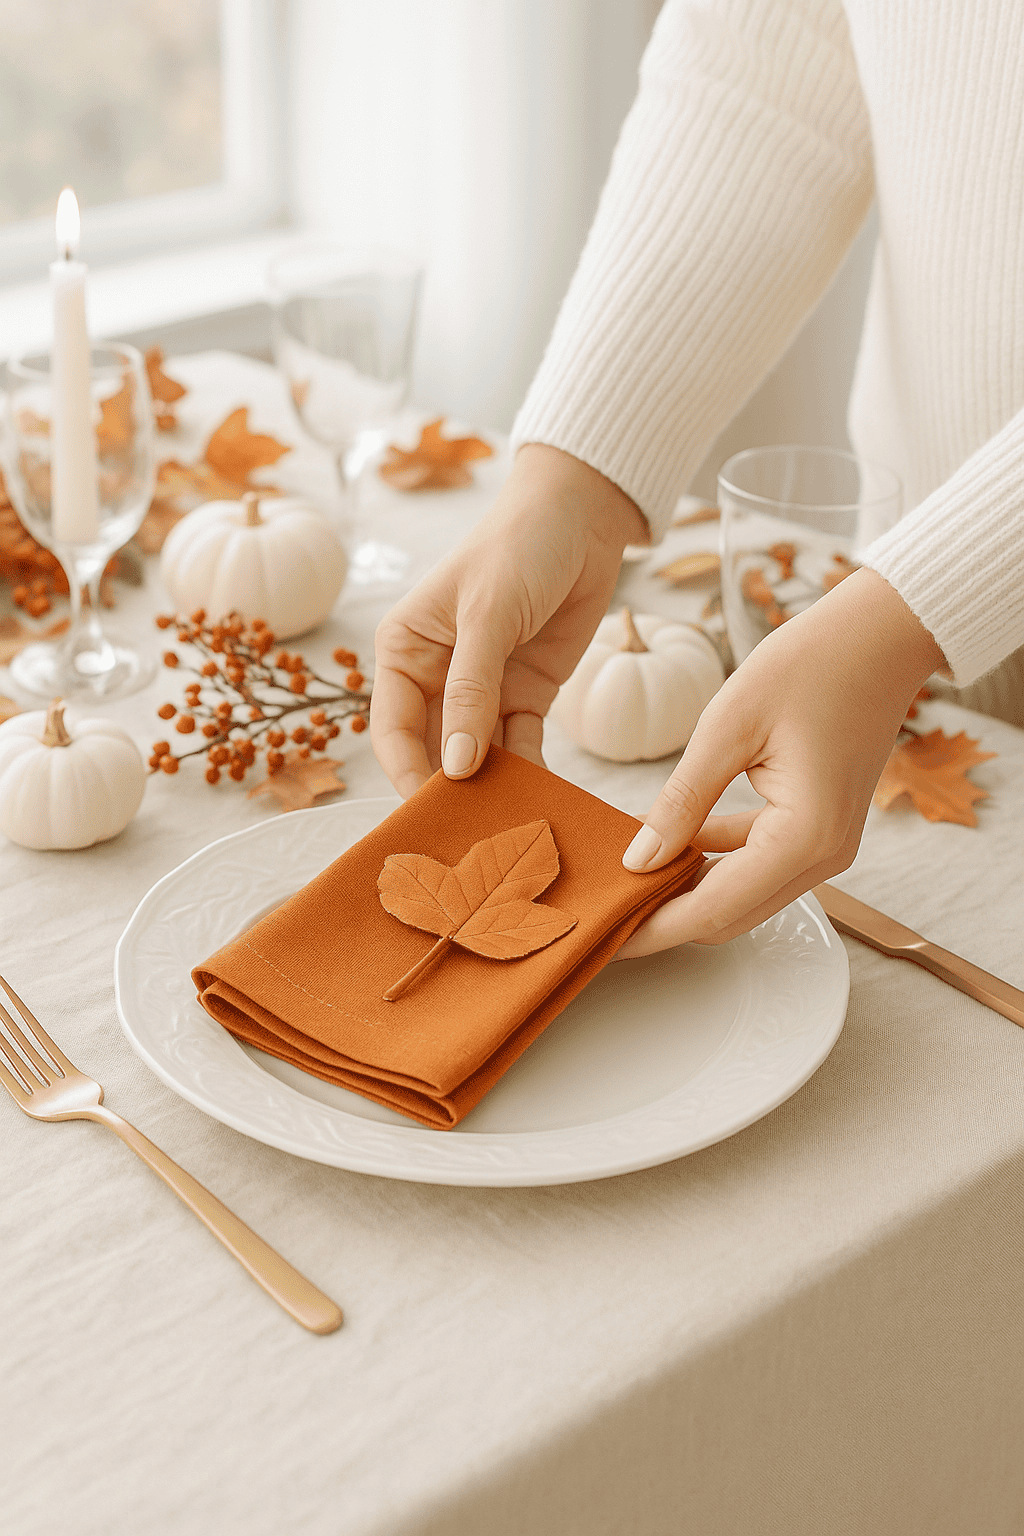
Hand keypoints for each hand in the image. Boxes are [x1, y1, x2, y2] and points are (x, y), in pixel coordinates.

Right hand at [372, 444, 646, 797]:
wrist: (582, 517)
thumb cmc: (518, 546)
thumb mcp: (488, 615)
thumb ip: (470, 691)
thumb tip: (455, 765)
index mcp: (403, 650)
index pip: (394, 728)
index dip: (408, 773)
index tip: (429, 815)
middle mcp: (435, 676)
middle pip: (435, 749)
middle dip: (451, 791)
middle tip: (470, 838)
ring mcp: (482, 690)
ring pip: (478, 756)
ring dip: (492, 788)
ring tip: (508, 828)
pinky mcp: (525, 696)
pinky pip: (519, 747)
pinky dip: (528, 773)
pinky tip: (541, 801)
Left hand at [616, 568, 946, 955]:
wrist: (881, 636)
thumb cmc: (811, 665)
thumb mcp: (727, 727)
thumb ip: (681, 801)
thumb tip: (637, 860)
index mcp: (804, 837)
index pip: (713, 909)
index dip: (654, 928)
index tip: (603, 935)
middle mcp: (823, 857)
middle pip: (729, 916)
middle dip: (665, 919)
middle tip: (605, 909)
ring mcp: (828, 847)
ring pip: (743, 894)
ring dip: (688, 889)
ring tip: (627, 876)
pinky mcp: (821, 829)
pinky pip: (758, 863)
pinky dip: (714, 859)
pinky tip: (671, 838)